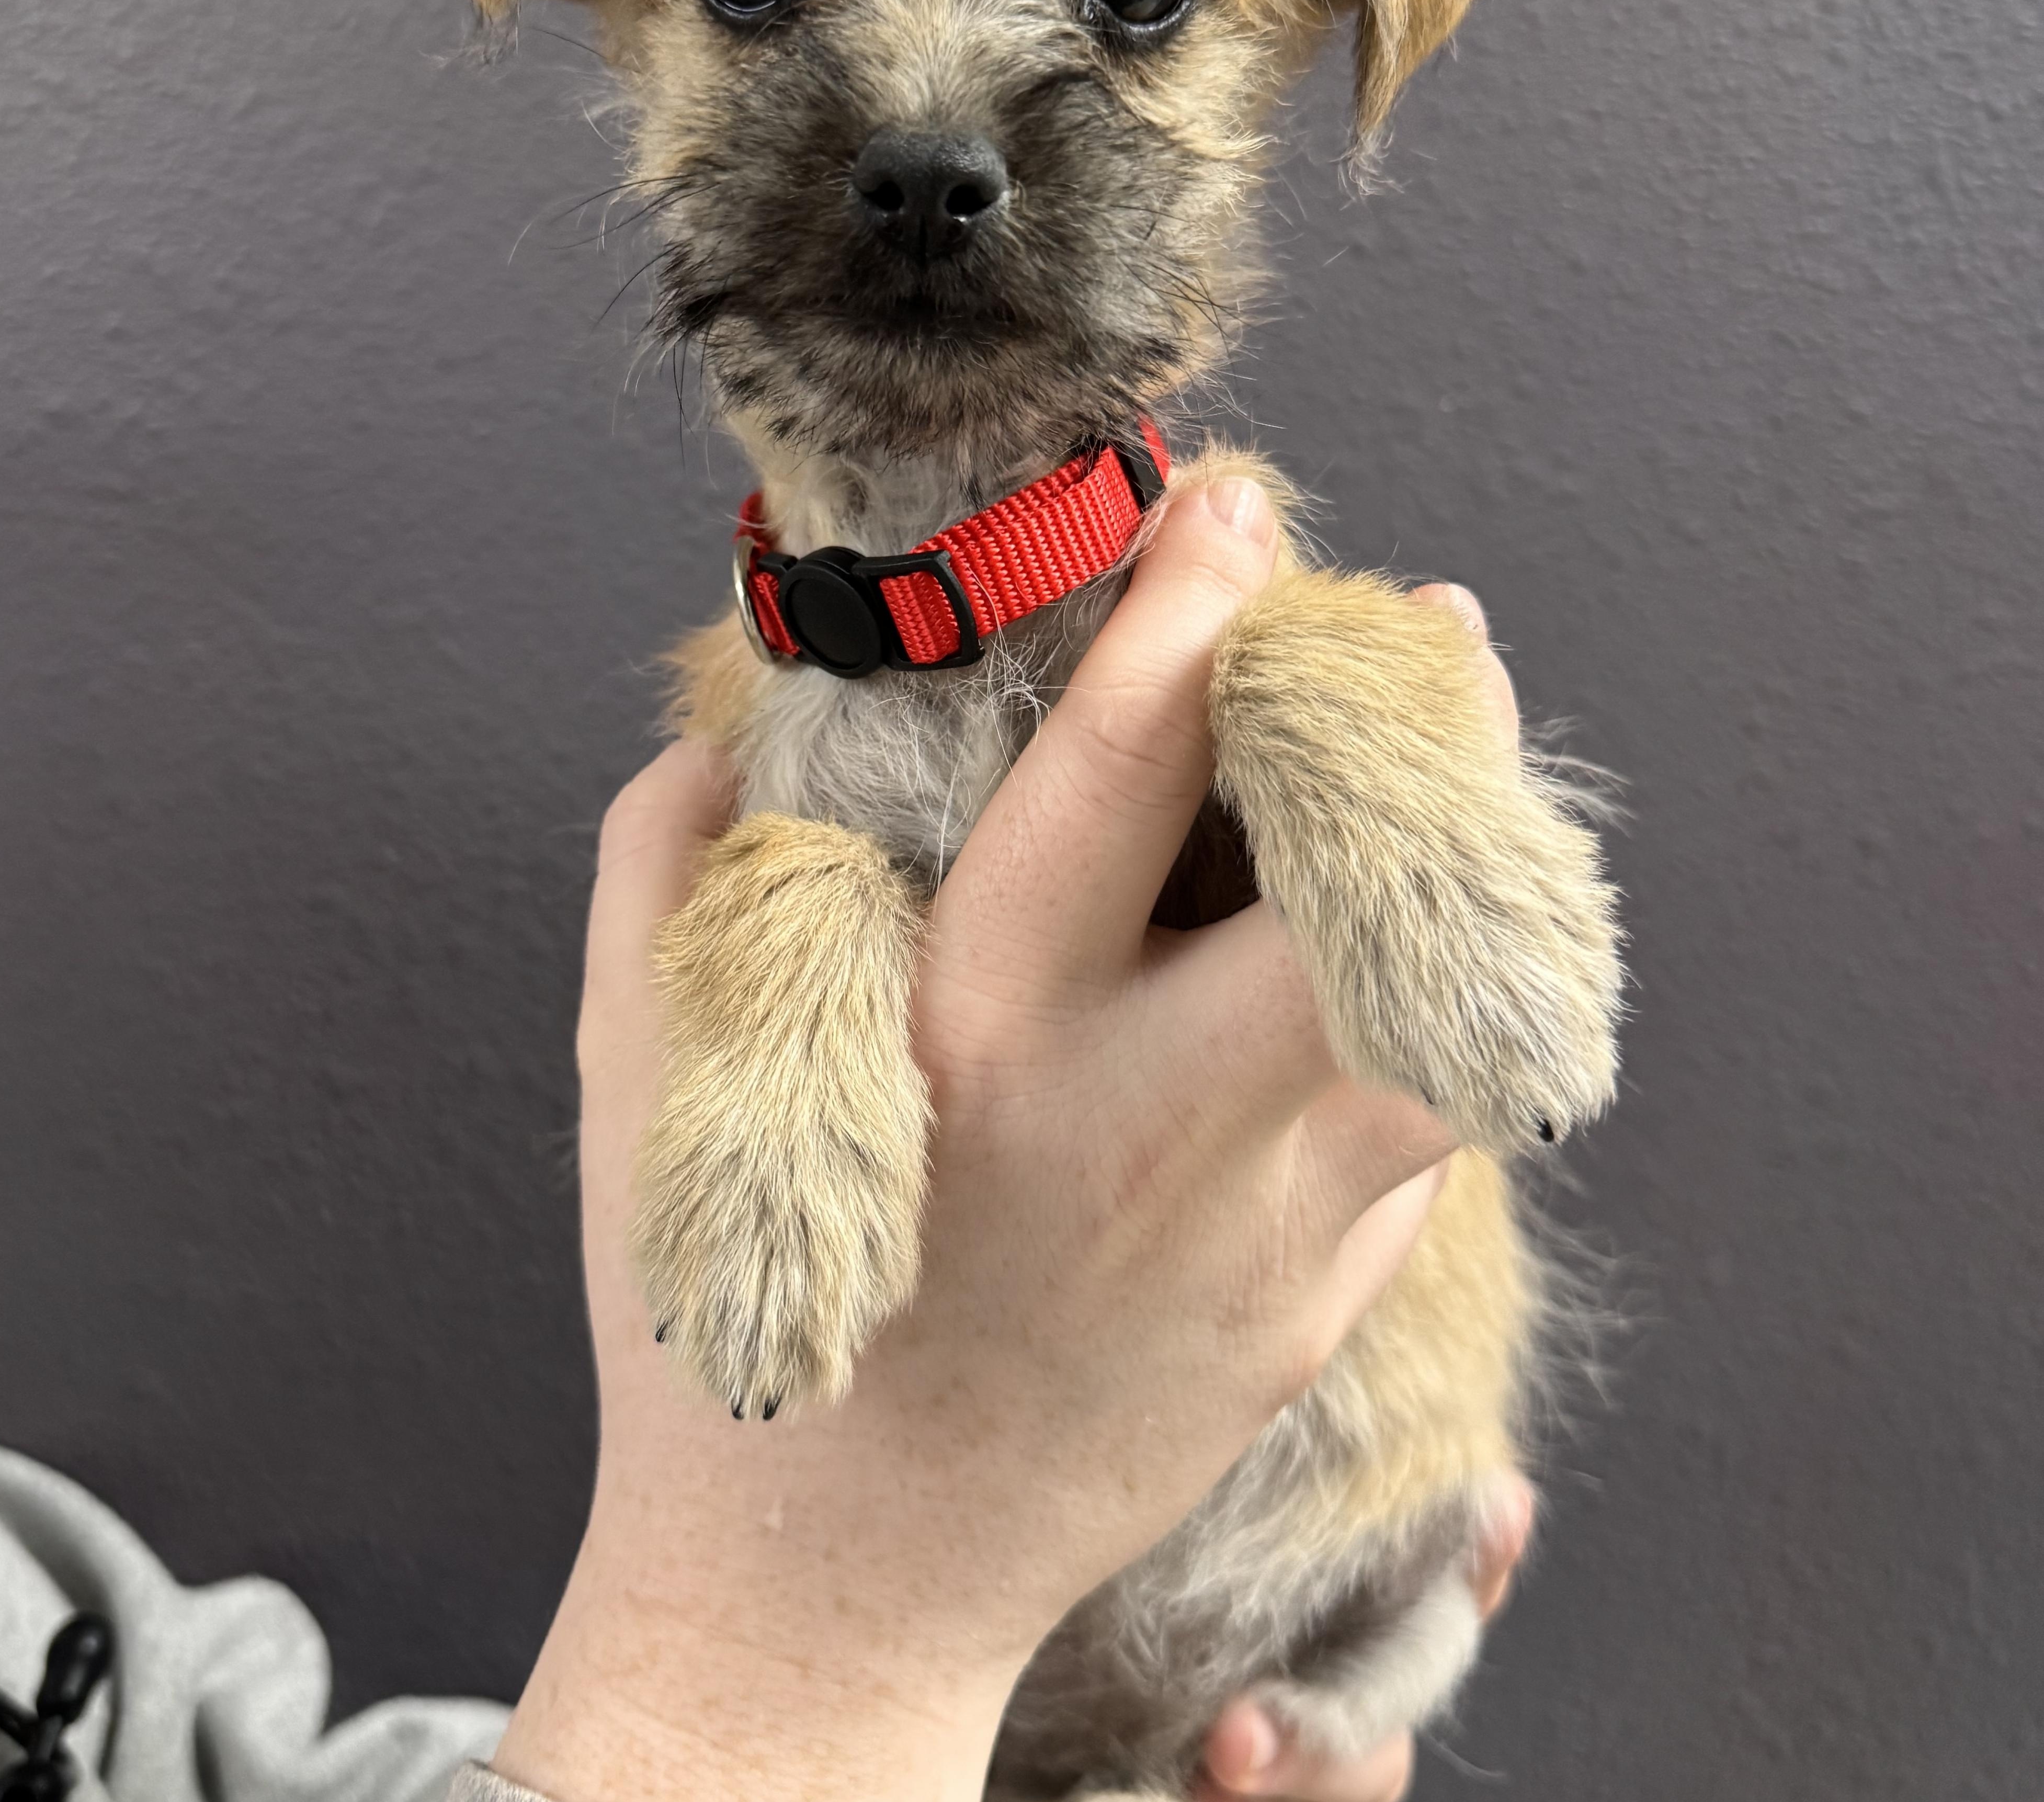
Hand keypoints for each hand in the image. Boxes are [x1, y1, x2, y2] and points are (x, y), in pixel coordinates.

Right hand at [495, 484, 1500, 1801]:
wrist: (830, 1597)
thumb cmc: (727, 1342)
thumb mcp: (649, 1093)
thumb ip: (668, 894)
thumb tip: (710, 747)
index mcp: (970, 1035)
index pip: (1120, 769)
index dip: (1189, 611)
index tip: (1231, 510)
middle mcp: (1141, 1123)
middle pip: (1350, 882)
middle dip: (1408, 722)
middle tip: (1421, 615)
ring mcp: (1259, 1236)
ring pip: (1434, 1012)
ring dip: (1458, 868)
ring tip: (1446, 768)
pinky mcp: (1311, 1316)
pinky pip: (1403, 1133)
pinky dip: (1409, 1015)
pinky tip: (1371, 960)